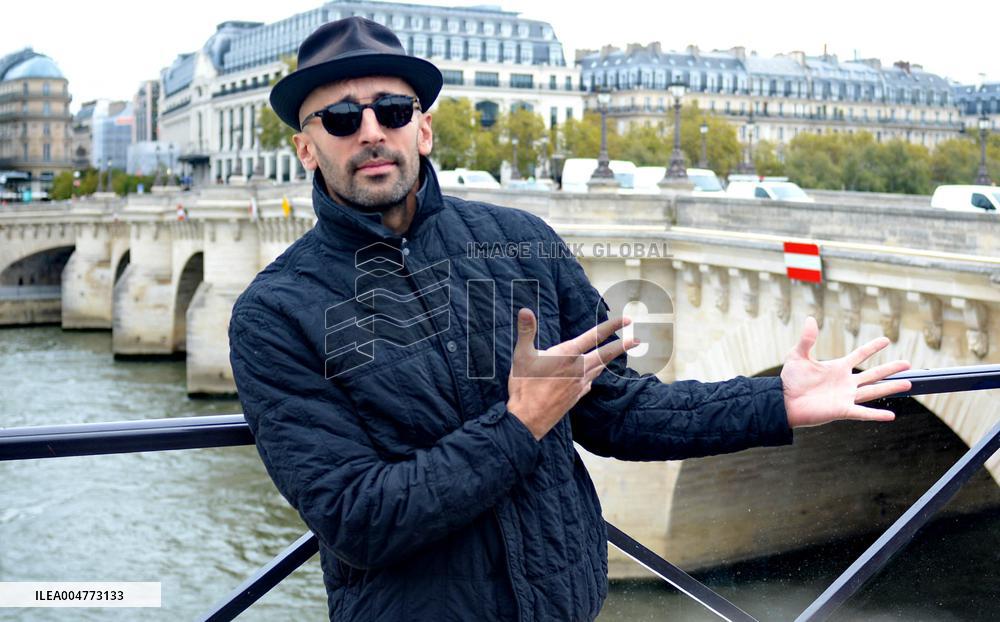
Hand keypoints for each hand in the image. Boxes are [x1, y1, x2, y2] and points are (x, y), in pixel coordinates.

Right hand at [507, 308, 639, 439]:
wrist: (528, 420)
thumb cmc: (524, 387)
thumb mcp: (521, 355)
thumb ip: (526, 331)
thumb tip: (525, 310)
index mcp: (567, 355)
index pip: (594, 336)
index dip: (612, 326)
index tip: (627, 320)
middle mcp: (578, 369)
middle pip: (606, 355)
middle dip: (623, 346)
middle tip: (637, 340)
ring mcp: (579, 384)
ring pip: (600, 368)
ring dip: (610, 359)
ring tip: (616, 353)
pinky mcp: (577, 396)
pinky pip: (591, 381)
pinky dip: (596, 374)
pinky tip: (594, 374)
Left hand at [781, 316, 911, 427]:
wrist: (783, 401)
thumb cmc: (790, 380)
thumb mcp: (798, 355)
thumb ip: (807, 339)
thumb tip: (809, 318)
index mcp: (837, 368)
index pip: (860, 355)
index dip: (872, 347)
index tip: (886, 340)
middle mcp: (845, 382)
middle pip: (873, 374)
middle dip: (890, 369)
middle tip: (907, 363)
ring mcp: (846, 396)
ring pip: (874, 391)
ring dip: (891, 387)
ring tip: (909, 383)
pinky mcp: (842, 410)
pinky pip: (863, 412)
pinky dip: (876, 414)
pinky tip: (891, 416)